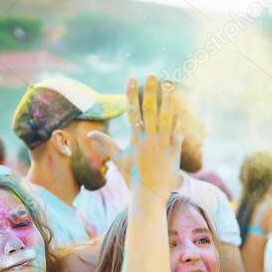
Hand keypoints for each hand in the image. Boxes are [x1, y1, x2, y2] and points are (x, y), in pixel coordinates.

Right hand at [90, 76, 181, 200]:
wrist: (149, 196)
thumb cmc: (132, 179)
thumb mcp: (118, 160)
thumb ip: (106, 144)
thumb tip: (89, 134)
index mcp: (134, 139)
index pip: (132, 111)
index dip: (131, 94)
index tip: (131, 79)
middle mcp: (149, 139)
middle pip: (150, 110)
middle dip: (151, 91)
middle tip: (152, 75)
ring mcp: (163, 145)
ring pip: (167, 118)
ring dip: (168, 100)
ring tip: (170, 86)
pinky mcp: (174, 152)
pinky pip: (179, 132)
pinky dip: (181, 119)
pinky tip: (183, 106)